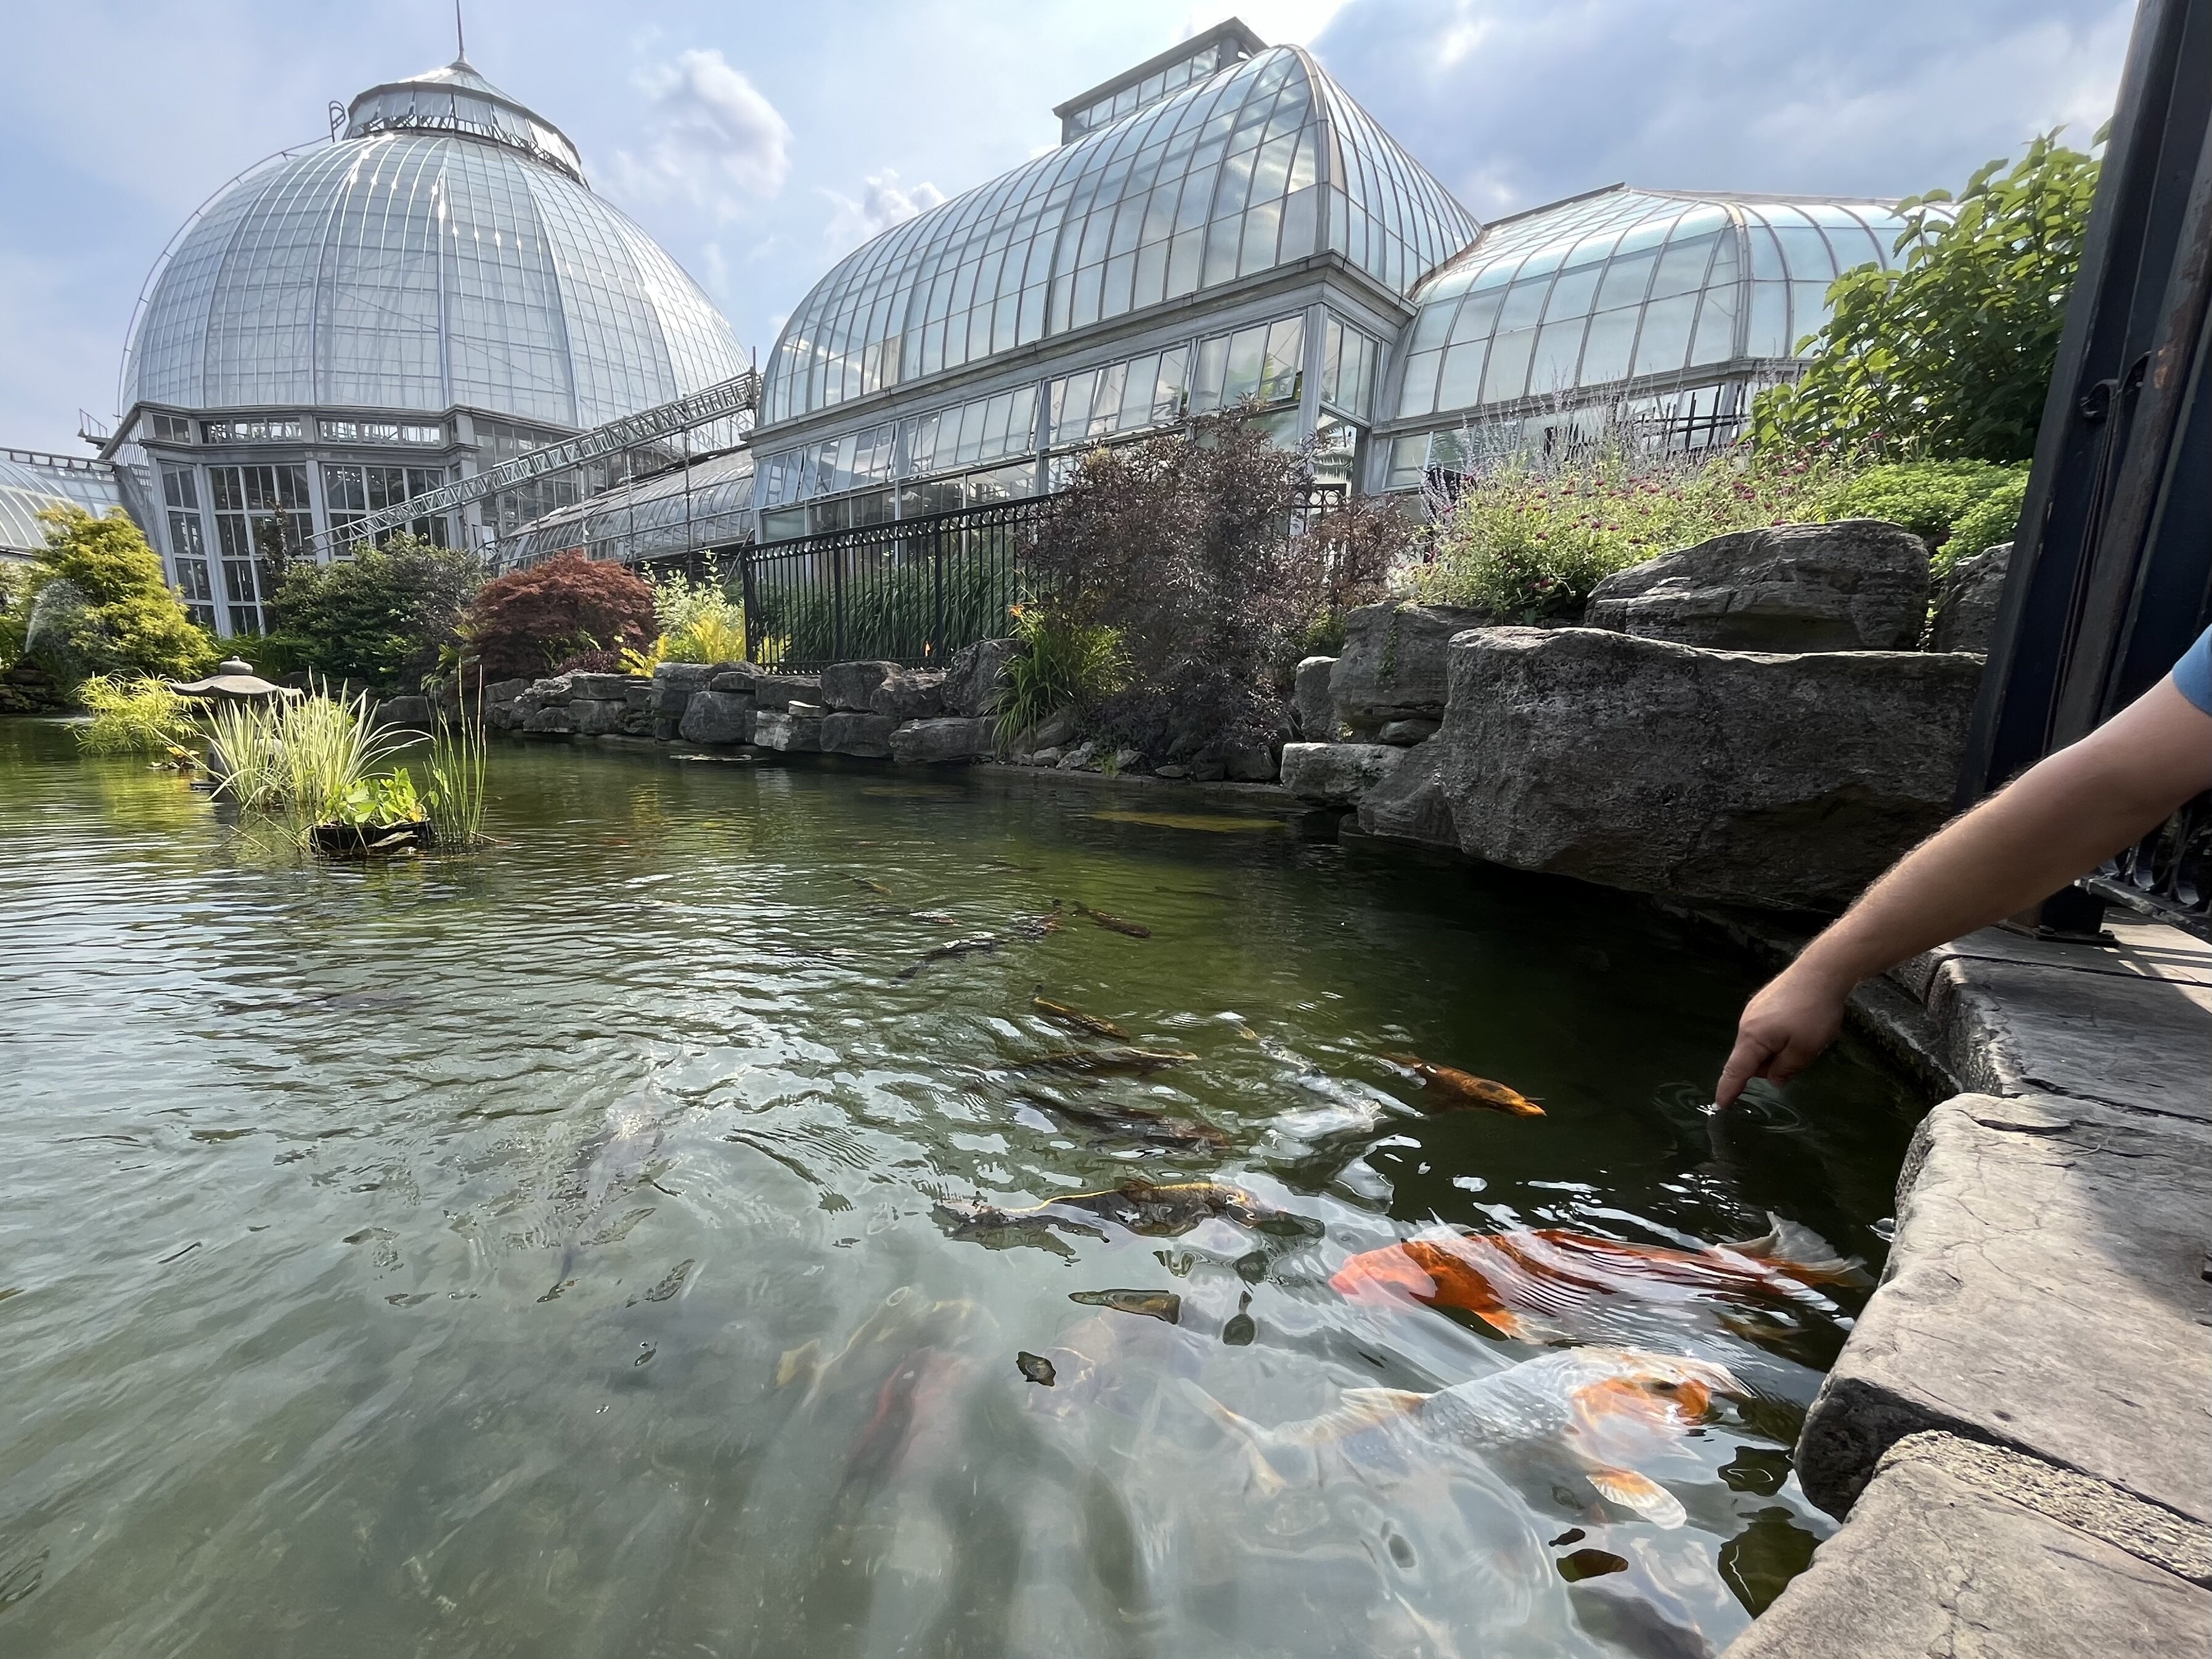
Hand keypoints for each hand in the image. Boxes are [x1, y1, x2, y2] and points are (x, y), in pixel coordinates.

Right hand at [1715, 961, 1853, 1108]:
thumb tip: (1773, 1080)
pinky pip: (1766, 1029)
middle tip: (1801, 1058)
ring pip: (1761, 1044)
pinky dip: (1779, 1037)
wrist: (1821, 970)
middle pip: (1751, 1059)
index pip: (1736, 1071)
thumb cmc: (1813, 1012)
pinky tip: (1800, 1025)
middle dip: (1771, 1066)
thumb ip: (1786, 1069)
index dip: (1728, 1090)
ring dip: (1778, 1050)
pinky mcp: (1765, 1002)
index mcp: (1753, 1038)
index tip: (1720, 1105)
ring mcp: (1754, 1010)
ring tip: (1806, 1038)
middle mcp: (1747, 1024)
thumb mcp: (1805, 1049)